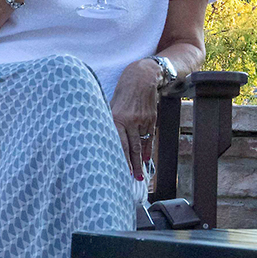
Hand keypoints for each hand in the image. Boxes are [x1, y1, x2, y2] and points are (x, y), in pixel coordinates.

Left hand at [109, 61, 160, 179]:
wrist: (142, 78)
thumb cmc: (123, 92)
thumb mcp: (112, 106)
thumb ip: (110, 122)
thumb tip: (105, 139)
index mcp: (116, 118)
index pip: (118, 143)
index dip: (119, 158)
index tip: (117, 170)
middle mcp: (129, 120)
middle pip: (131, 147)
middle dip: (132, 164)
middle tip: (134, 179)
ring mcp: (142, 120)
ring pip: (141, 144)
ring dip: (140, 160)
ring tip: (141, 174)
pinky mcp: (152, 119)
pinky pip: (149, 137)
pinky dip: (148, 149)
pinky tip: (146, 159)